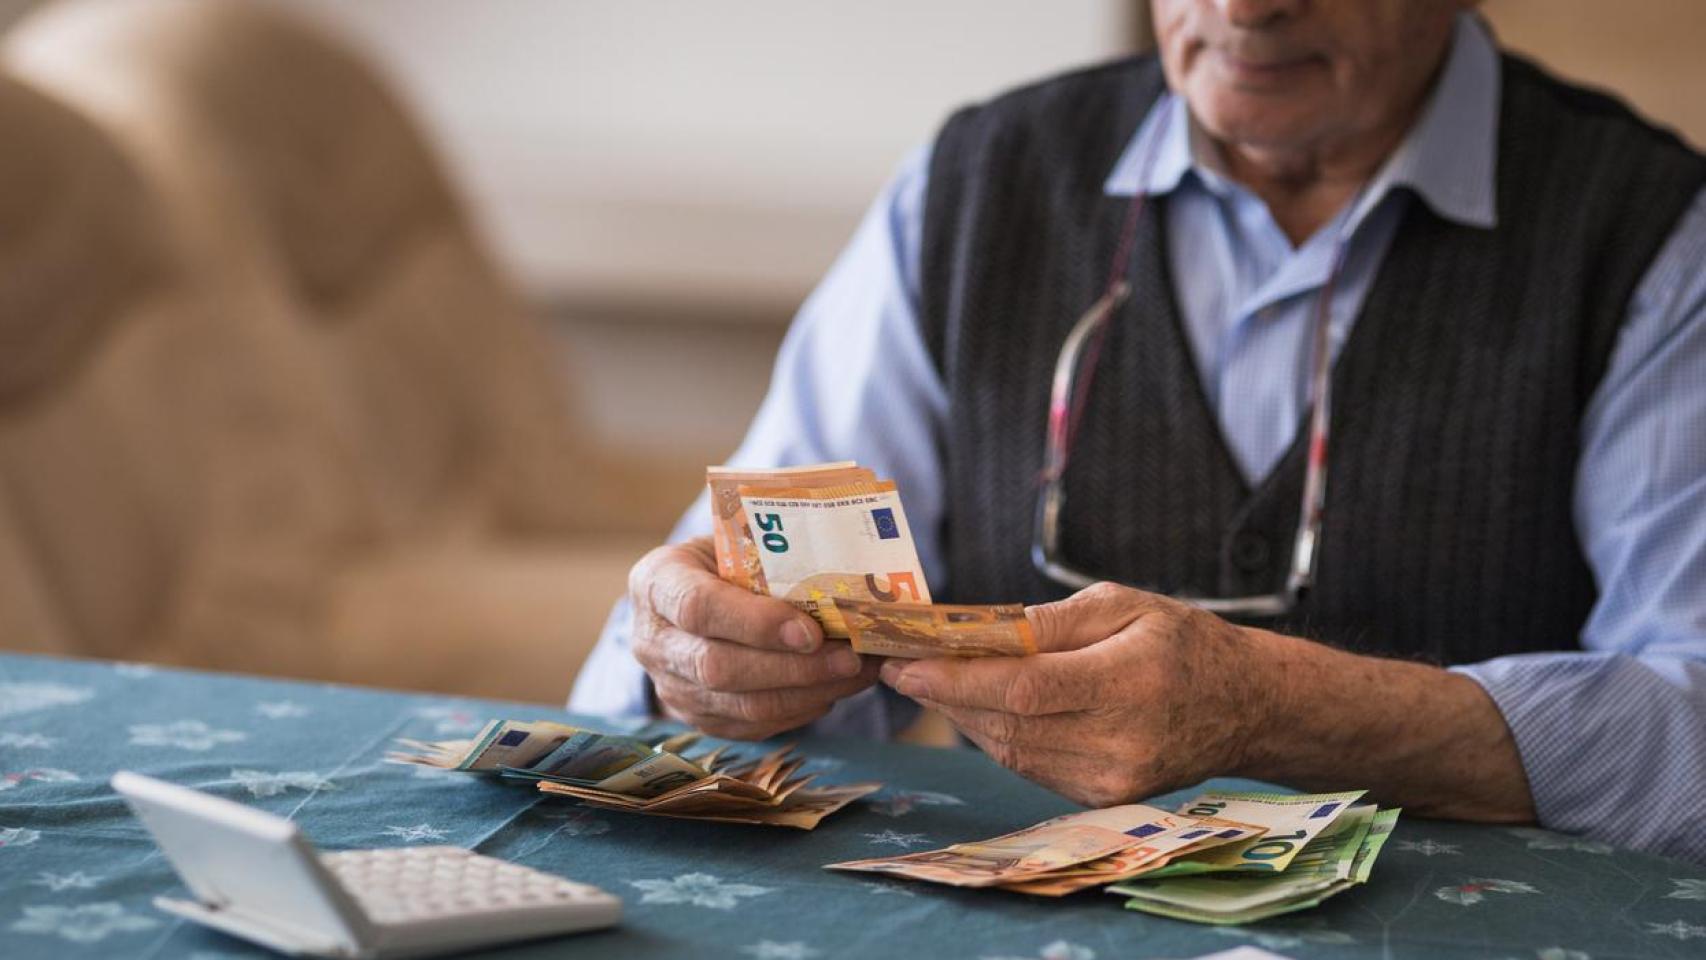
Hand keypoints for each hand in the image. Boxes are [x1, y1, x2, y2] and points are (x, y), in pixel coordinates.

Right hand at [628, 536, 880, 739]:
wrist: (692, 596)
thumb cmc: (723, 558)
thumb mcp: (734, 540)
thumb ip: (772, 556)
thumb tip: (848, 575)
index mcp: (656, 583)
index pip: (698, 607)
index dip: (755, 623)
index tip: (811, 631)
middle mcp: (653, 640)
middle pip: (717, 667)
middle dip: (792, 668)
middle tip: (849, 658)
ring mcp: (671, 686)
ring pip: (741, 706)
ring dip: (806, 693)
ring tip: (854, 674)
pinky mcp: (698, 717)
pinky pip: (751, 726)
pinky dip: (799, 710)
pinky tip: (833, 689)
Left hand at [879, 583, 1269, 807]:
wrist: (1244, 706)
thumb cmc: (1181, 642)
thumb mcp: (1123, 604)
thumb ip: (1052, 621)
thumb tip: (981, 630)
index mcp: (1129, 682)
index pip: (1025, 688)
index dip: (958, 678)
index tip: (906, 661)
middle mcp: (1120, 741)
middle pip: (1008, 722)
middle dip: (944, 694)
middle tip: (899, 664)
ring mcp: (1111, 779)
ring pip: (1010, 748)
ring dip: (961, 715)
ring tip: (930, 680)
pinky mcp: (1102, 798)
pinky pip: (1029, 764)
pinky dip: (996, 734)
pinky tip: (977, 707)